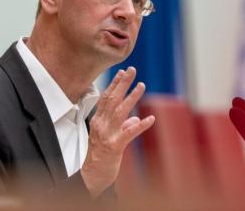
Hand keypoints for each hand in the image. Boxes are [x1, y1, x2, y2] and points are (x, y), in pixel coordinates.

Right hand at [80, 66, 154, 197]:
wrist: (93, 175)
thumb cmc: (101, 155)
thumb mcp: (109, 137)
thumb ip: (122, 126)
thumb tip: (135, 118)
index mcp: (98, 121)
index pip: (106, 98)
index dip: (115, 84)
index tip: (123, 72)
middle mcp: (101, 125)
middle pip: (112, 100)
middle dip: (122, 83)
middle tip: (132, 70)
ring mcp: (107, 135)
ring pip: (120, 112)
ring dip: (132, 97)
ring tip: (141, 85)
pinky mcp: (115, 146)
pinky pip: (129, 133)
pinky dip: (141, 125)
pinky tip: (151, 118)